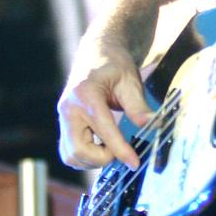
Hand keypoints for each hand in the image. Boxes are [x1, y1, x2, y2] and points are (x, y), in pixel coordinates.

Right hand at [57, 36, 155, 170]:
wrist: (96, 53)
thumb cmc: (114, 64)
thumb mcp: (130, 81)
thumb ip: (138, 106)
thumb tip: (152, 126)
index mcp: (86, 95)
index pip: (103, 131)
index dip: (120, 151)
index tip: (134, 163)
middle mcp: (69, 108)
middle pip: (78, 150)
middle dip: (102, 158)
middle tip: (122, 151)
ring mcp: (63, 117)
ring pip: (71, 155)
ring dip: (92, 160)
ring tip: (112, 148)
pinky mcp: (64, 124)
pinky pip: (69, 151)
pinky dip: (85, 156)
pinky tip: (101, 146)